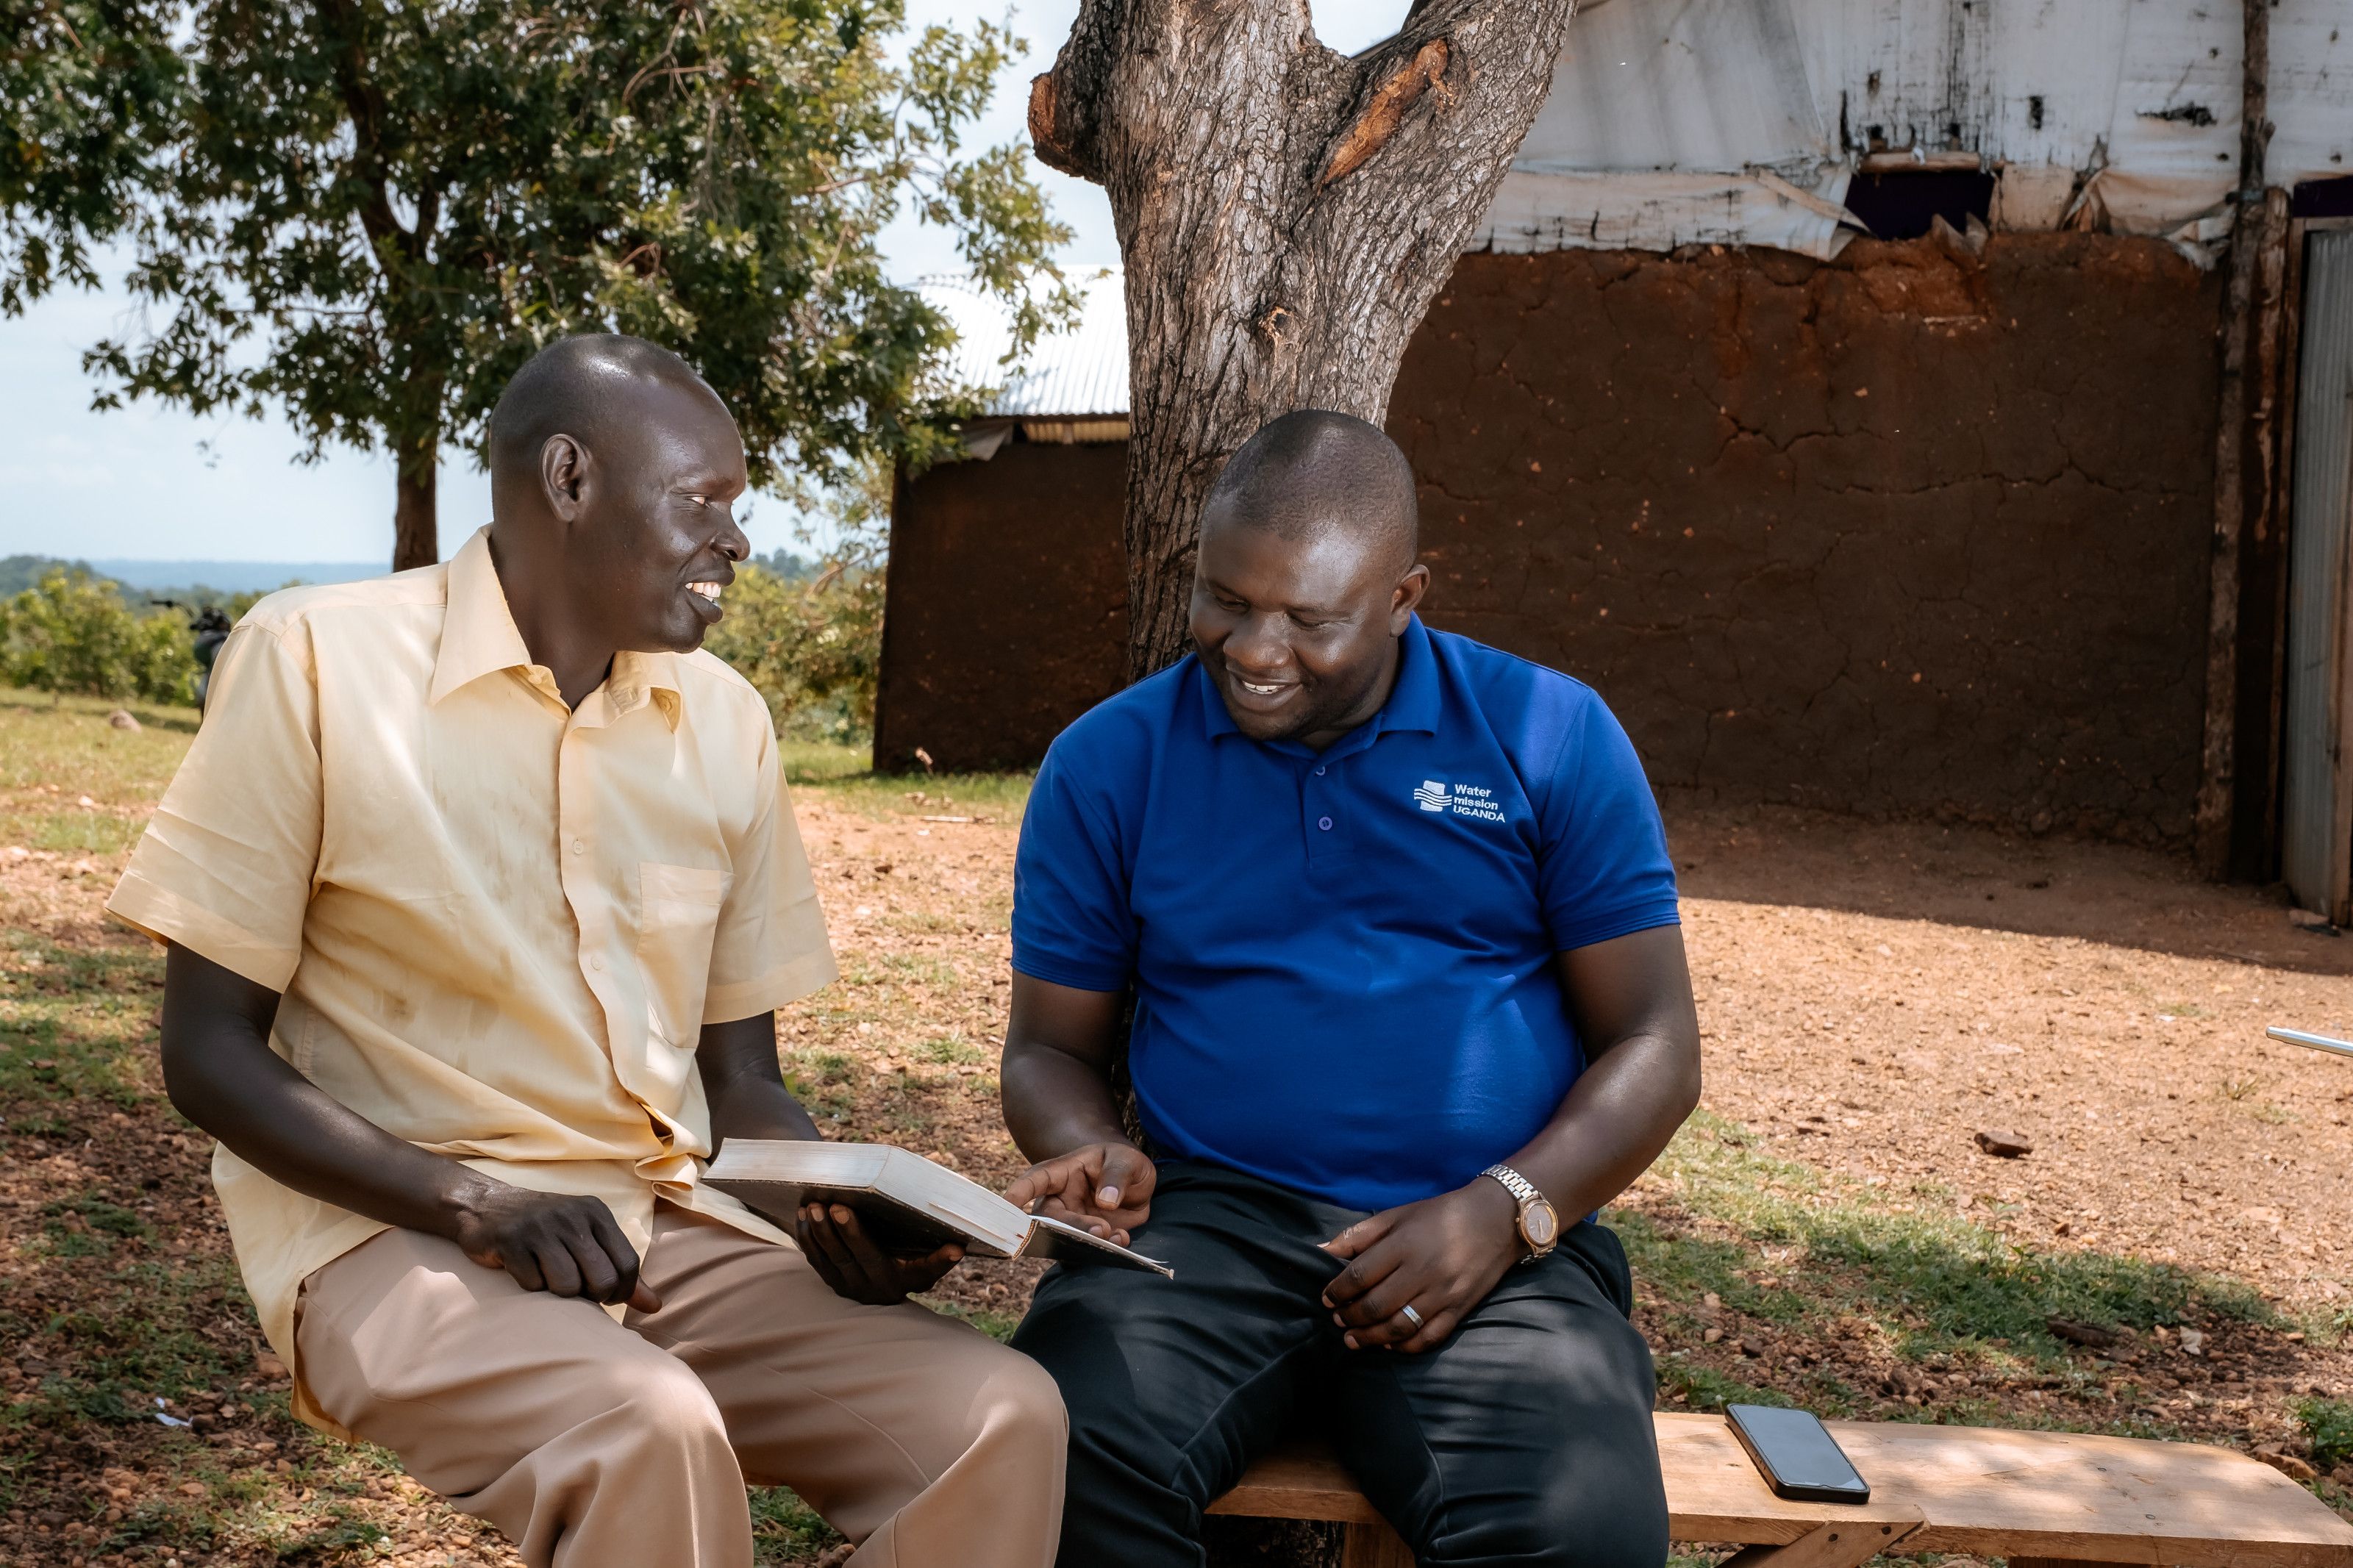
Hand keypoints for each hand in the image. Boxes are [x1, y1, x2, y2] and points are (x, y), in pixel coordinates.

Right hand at [450, 1183, 661, 1312]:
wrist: (484, 1205)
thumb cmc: (544, 1229)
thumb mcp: (586, 1238)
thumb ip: (621, 1271)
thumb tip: (655, 1307)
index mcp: (596, 1213)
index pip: (628, 1264)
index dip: (620, 1291)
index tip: (604, 1295)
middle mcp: (572, 1216)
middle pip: (602, 1279)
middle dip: (591, 1296)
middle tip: (575, 1289)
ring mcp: (541, 1227)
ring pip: (568, 1286)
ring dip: (558, 1293)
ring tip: (547, 1277)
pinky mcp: (511, 1241)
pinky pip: (533, 1285)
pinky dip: (530, 1286)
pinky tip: (523, 1269)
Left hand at [796, 1203, 963, 1304]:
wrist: (875, 1288)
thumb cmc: (904, 1263)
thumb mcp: (920, 1263)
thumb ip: (934, 1254)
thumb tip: (959, 1245)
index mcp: (905, 1280)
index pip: (923, 1270)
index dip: (937, 1261)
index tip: (954, 1248)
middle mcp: (877, 1288)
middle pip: (861, 1258)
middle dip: (848, 1233)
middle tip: (837, 1207)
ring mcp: (850, 1286)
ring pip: (832, 1259)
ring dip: (820, 1233)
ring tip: (814, 1207)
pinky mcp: (830, 1281)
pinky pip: (815, 1260)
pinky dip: (808, 1238)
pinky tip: (804, 1216)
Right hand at [1002, 1141, 1154, 1245]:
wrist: (1137, 1183)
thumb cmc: (1123, 1163)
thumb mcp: (1126, 1160)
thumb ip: (1117, 1176)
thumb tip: (1106, 1200)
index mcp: (1063, 1171)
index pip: (1036, 1179)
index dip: (1020, 1192)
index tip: (1008, 1205)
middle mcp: (1061, 1198)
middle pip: (1050, 1216)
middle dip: (1069, 1227)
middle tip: (1100, 1230)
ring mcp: (1073, 1219)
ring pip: (1066, 1237)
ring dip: (1087, 1242)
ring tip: (1114, 1237)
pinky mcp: (1087, 1237)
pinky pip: (1087, 1249)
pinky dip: (1105, 1248)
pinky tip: (1122, 1239)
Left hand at [1321, 1178, 1520, 1352]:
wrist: (1496, 1221)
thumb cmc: (1440, 1215)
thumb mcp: (1397, 1215)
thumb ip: (1359, 1235)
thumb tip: (1322, 1250)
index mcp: (1403, 1244)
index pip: (1360, 1275)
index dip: (1338, 1290)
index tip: (1327, 1298)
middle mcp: (1422, 1272)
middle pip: (1376, 1305)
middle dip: (1350, 1317)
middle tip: (1338, 1319)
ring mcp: (1443, 1294)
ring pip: (1399, 1327)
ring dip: (1371, 1337)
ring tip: (1353, 1339)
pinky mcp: (1459, 1310)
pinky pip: (1429, 1337)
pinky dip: (1406, 1346)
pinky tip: (1389, 1345)